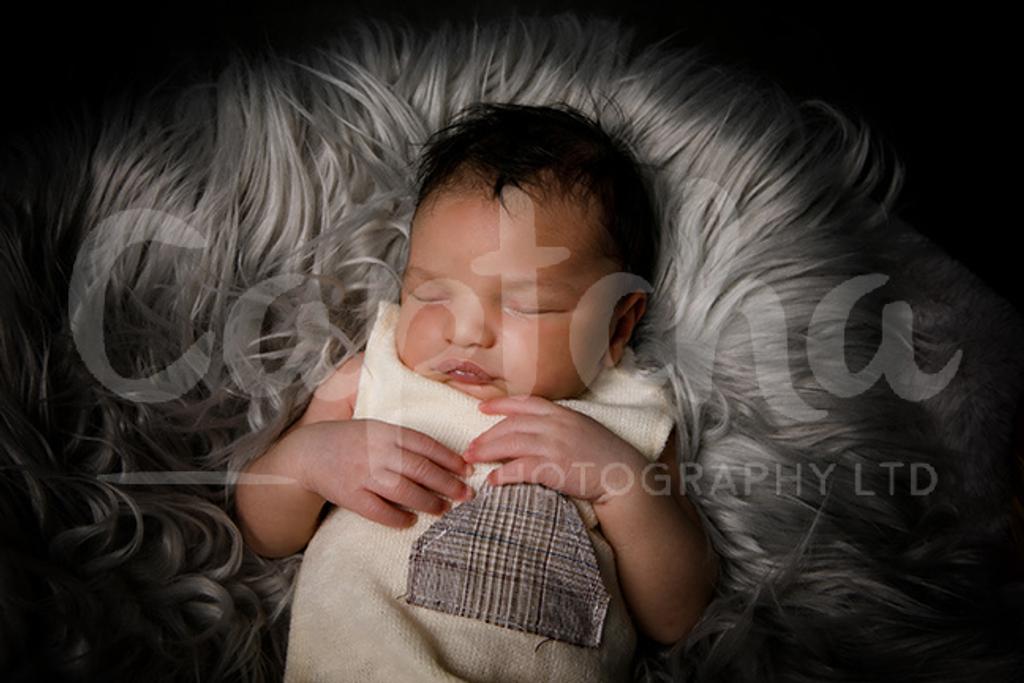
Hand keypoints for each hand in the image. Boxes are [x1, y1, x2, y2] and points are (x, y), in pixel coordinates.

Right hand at [289, 419, 475, 527]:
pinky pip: (379, 511)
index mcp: (387, 432)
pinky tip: (410, 521)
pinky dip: (398, 518)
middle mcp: (378, 452)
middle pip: (420, 469)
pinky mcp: (351, 496)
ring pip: (404, 491)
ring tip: (444, 509)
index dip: (450, 459)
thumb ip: (405, 443)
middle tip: (466, 495)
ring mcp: (364, 474)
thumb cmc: (353, 442)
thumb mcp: (379, 430)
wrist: (309, 452)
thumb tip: (445, 461)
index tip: (468, 470)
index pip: (426, 445)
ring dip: (428, 502)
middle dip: (447, 484)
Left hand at [464, 395, 647, 504]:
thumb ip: (559, 426)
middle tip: (470, 446)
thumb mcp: (582, 429)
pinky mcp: (553, 467)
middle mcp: (555, 425)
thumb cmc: (604, 456)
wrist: (624, 475)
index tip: (482, 408)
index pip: (525, 403)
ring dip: (487, 451)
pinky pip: (519, 468)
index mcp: (562, 413)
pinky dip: (502, 474)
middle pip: (511, 424)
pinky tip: (492, 480)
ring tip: (473, 459)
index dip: (501, 404)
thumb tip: (535, 431)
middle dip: (487, 435)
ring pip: (510, 443)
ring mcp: (553, 445)